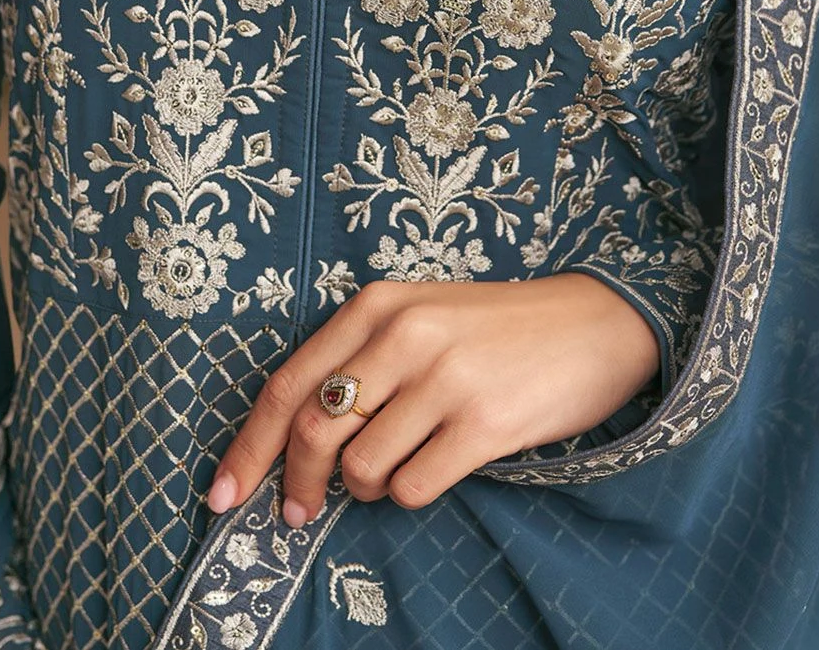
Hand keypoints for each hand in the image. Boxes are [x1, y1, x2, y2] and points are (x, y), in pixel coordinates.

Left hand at [205, 273, 659, 525]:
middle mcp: (405, 335)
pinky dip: (412, 492)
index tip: (223, 495)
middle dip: (297, 485)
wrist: (594, 323)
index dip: (247, 447)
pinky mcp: (484, 423)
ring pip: (361, 467)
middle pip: (313, 431)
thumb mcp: (422, 316)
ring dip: (366, 488)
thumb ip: (362, 360)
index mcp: (379, 303)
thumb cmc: (498, 328)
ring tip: (400, 466)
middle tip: (299, 514)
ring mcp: (445, 379)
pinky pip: (412, 487)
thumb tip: (296, 442)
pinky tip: (439, 466)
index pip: (289, 384)